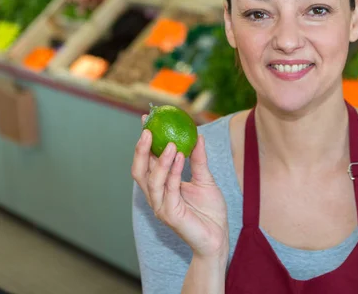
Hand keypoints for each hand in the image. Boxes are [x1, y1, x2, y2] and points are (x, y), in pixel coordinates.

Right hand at [132, 115, 228, 259]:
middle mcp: (156, 196)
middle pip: (140, 171)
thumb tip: (198, 136)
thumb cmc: (210, 212)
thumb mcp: (205, 179)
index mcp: (161, 187)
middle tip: (147, 129)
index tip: (146, 120)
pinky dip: (174, 172)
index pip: (147, 162)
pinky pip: (170, 190)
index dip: (144, 142)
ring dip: (161, 160)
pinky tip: (180, 156)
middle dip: (141, 149)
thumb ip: (199, 160)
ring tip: (170, 142)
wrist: (218, 237)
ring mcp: (161, 206)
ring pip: (152, 180)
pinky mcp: (170, 215)